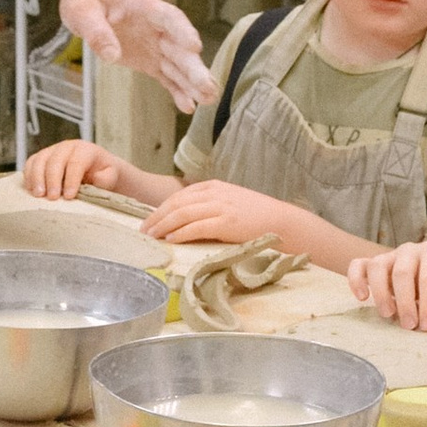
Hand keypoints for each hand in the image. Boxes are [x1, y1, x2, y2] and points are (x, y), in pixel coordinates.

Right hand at [23, 140, 120, 200]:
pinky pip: (30, 164)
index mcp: (84, 149)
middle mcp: (66, 147)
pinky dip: (29, 177)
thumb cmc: (103, 174)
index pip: (76, 162)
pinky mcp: (41, 158)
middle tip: (53, 198)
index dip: (72, 179)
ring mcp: (52, 151)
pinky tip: (32, 191)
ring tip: (39, 195)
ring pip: (39, 160)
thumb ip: (107, 178)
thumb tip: (97, 179)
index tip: (70, 196)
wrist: (95, 169)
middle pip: (55, 161)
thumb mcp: (111, 175)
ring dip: (37, 178)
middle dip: (52, 180)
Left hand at [59, 0, 215, 114]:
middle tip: (208, 86)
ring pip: (178, 65)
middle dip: (193, 67)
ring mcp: (157, 45)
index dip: (182, 31)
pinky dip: (177, 91)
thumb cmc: (86, 1)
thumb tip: (111, 55)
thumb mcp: (82, 12)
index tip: (195, 46)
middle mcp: (157, 26)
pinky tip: (189, 106)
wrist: (88, 5)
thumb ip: (97, 32)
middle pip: (179, 47)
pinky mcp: (151, 61)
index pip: (169, 17)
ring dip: (193, 82)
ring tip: (208, 99)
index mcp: (145, 6)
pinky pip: (167, 77)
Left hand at [144, 180, 286, 249]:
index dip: (161, 208)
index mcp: (213, 187)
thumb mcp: (230, 203)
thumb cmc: (257, 217)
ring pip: (182, 214)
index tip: (149, 220)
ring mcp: (221, 207)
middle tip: (142, 230)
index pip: (179, 195)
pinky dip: (180, 233)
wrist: (283, 221)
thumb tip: (186, 220)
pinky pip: (196, 227)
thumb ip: (210, 207)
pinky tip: (170, 239)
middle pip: (176, 203)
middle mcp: (214, 193)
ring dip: (163, 225)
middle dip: (156, 217)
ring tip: (151, 236)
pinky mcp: (227, 223)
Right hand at [349, 239, 426, 331]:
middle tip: (409, 325)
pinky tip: (362, 298)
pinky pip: (358, 265)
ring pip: (377, 267)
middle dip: (405, 302)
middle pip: (402, 273)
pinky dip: (355, 280)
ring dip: (380, 293)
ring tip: (388, 315)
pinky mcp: (372, 262)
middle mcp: (410, 249)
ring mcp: (389, 254)